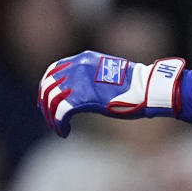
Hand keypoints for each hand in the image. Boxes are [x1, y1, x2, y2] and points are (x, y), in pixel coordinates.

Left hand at [38, 50, 185, 137]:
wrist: (146, 87)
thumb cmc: (133, 84)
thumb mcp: (107, 72)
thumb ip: (89, 76)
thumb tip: (79, 91)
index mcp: (83, 58)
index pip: (54, 69)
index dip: (47, 85)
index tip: (47, 99)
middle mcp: (77, 66)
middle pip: (48, 85)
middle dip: (45, 104)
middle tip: (50, 117)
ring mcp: (79, 81)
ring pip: (51, 100)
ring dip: (51, 116)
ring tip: (59, 127)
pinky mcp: (83, 98)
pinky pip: (60, 112)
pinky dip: (59, 124)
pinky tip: (65, 131)